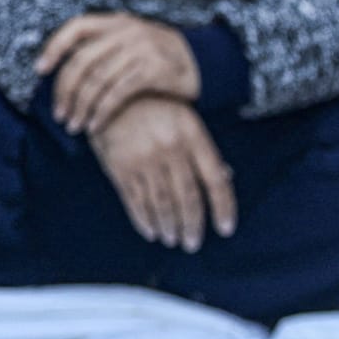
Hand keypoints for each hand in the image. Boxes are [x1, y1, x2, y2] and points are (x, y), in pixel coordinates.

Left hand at [37, 13, 200, 134]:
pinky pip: (117, 94)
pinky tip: (96, 126)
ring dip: (81, 107)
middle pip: (81, 61)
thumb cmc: (165, 61)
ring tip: (75, 126)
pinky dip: (102, 112)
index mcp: (118, 22)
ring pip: (96, 80)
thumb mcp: (136, 43)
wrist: (209, 65)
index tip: (40, 71)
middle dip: (64, 91)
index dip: (54, 48)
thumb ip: (107, 48)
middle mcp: (127, 32)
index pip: (76, 28)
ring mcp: (140, 50)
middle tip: (60, 115)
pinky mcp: (153, 71)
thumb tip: (69, 67)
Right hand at [90, 96, 236, 251]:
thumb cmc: (158, 110)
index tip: (226, 229)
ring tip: (172, 239)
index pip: (215, 180)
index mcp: (193, 136)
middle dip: (191, 225)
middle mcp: (170, 149)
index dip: (223, 207)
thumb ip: (204, 150)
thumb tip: (226, 176)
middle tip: (192, 244)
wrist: (112, 94)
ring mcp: (144, 158)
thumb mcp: (186, 122)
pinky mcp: (120, 166)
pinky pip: (135, 200)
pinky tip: (151, 231)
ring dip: (168, 226)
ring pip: (162, 203)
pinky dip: (144, 219)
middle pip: (188, 197)